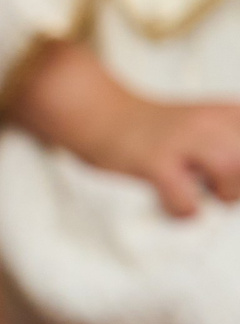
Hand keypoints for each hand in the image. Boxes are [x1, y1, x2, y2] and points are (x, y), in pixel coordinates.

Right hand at [93, 97, 239, 217]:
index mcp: (228, 113)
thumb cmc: (155, 130)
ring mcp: (179, 139)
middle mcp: (208, 121)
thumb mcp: (207, 126)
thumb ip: (235, 146)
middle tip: (220, 186)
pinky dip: (183, 210)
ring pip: (230, 168)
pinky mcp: (153, 161)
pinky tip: (170, 198)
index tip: (233, 178)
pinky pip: (187, 199)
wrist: (98, 112)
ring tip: (202, 192)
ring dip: (223, 193)